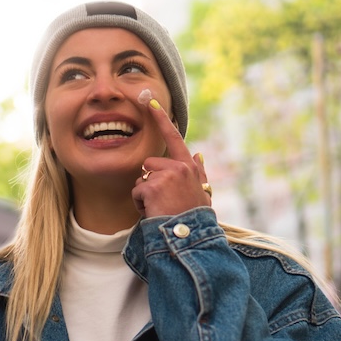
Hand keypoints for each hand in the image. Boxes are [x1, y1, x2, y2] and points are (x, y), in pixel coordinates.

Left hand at [132, 99, 211, 217]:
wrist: (191, 238)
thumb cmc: (194, 219)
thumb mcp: (202, 193)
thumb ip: (199, 172)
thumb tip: (198, 154)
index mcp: (189, 167)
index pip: (175, 138)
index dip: (162, 120)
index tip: (150, 102)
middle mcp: (180, 167)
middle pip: (150, 164)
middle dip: (150, 182)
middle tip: (163, 201)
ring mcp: (168, 175)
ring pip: (142, 177)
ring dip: (145, 194)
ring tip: (160, 207)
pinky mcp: (154, 186)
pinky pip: (137, 191)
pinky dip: (140, 204)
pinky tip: (154, 212)